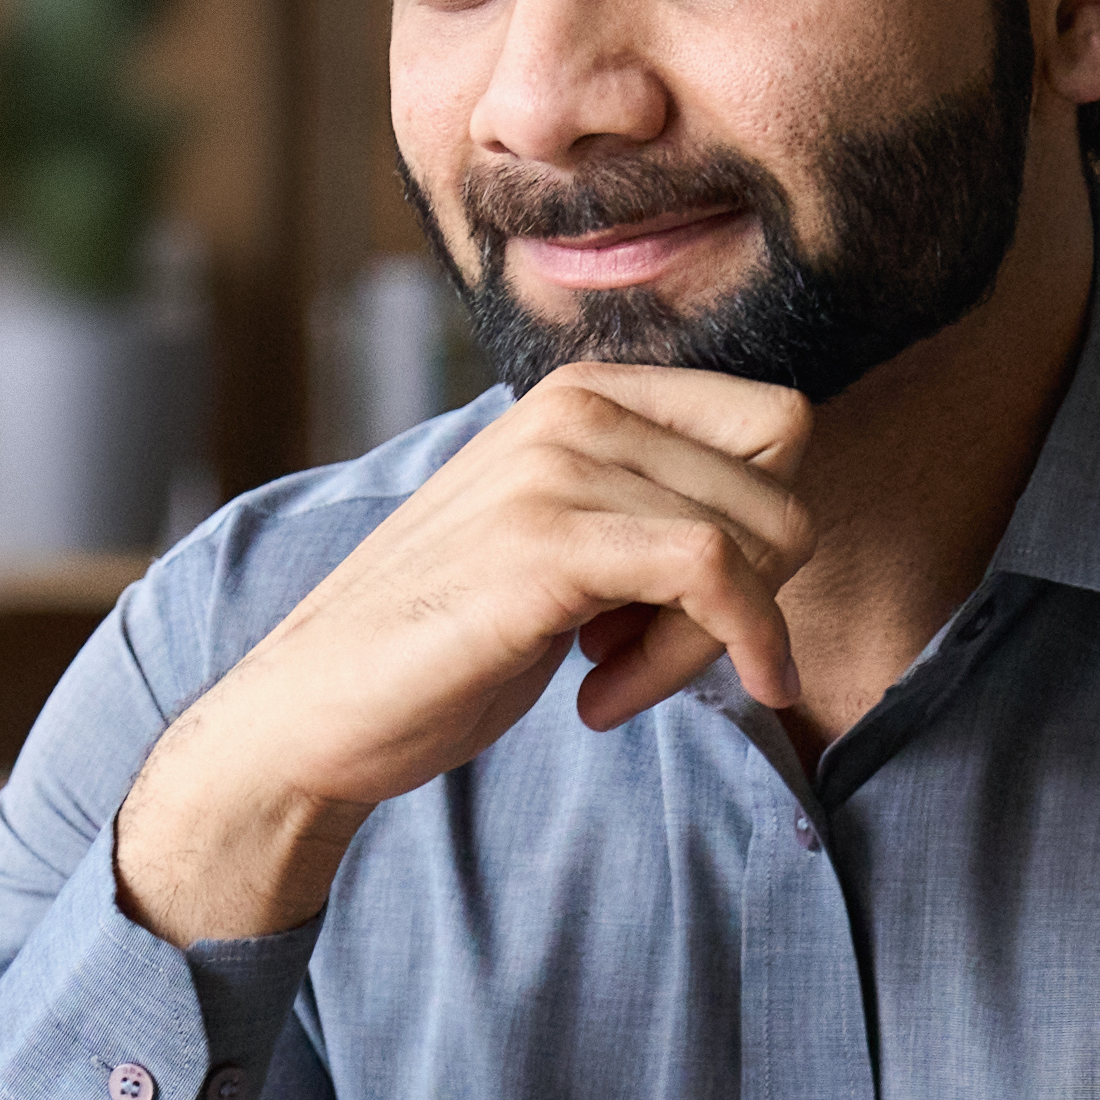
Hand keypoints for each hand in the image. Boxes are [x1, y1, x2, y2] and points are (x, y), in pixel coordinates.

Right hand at [116, 365, 813, 943]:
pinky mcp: (547, 543)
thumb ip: (650, 507)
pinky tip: (608, 704)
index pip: (776, 425)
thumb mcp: (564, 541)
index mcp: (584, 394)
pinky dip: (711, 653)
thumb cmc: (445, 638)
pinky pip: (715, 577)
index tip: (691, 608)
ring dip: (706, 646)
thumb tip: (784, 525)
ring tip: (610, 683)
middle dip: (749, 596)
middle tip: (649, 659)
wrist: (315, 705)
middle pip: (780, 488)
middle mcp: (575, 407)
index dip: (764, 531)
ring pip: (752, 542)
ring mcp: (557, 468)